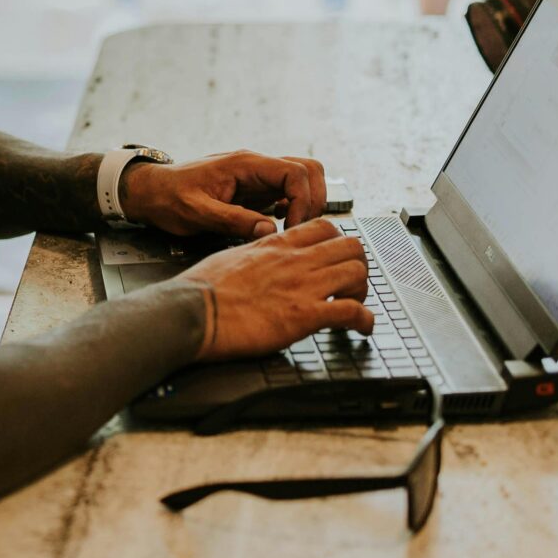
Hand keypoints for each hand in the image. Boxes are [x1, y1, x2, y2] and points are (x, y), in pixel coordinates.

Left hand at [122, 149, 327, 240]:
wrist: (151, 192)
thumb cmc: (169, 198)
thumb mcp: (197, 213)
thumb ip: (233, 220)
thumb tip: (268, 229)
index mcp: (245, 165)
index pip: (296, 171)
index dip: (303, 200)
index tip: (292, 228)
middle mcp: (256, 166)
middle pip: (309, 169)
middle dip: (313, 200)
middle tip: (298, 229)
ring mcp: (258, 176)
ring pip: (302, 179)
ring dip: (306, 203)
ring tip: (291, 230)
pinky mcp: (255, 190)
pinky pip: (288, 192)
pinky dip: (294, 208)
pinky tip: (279, 227)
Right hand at [182, 219, 373, 359]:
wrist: (192, 311)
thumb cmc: (203, 289)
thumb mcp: (232, 256)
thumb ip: (256, 255)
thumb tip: (260, 258)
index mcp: (276, 245)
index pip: (324, 228)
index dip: (338, 243)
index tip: (336, 258)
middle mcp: (295, 261)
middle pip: (351, 247)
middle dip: (357, 265)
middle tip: (352, 283)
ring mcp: (303, 286)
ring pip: (357, 273)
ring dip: (363, 291)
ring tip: (355, 306)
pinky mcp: (305, 315)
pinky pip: (352, 312)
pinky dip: (365, 321)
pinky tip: (362, 329)